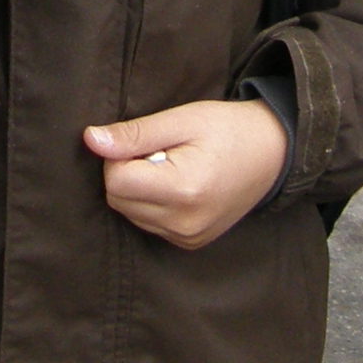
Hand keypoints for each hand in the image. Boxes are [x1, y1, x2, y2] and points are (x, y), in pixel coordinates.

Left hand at [85, 100, 288, 249]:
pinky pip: (148, 224)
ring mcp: (188, 238)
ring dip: (139, 189)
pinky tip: (179, 185)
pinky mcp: (190, 243)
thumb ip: (135, 133)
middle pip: (118, 199)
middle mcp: (184, 223)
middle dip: (127, 172)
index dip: (121, 155)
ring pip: (129, 214)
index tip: (147, 141)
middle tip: (162, 152)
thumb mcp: (182, 119)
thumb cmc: (228, 128)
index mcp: (183, 190)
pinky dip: (153, 204)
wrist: (272, 153)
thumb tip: (90, 140)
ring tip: (173, 168)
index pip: (115, 180)